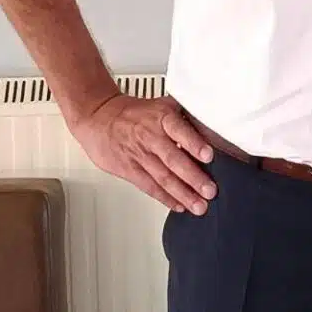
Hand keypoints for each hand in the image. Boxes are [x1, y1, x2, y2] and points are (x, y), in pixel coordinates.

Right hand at [69, 94, 216, 214]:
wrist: (98, 116)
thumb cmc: (135, 113)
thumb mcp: (161, 105)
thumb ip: (185, 117)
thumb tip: (213, 129)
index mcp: (162, 117)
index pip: (180, 130)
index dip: (194, 144)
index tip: (208, 156)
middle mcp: (151, 136)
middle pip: (174, 159)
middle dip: (194, 178)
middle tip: (210, 191)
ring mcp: (139, 155)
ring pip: (163, 177)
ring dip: (183, 194)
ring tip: (198, 205)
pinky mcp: (129, 169)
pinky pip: (149, 186)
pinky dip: (165, 198)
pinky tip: (179, 206)